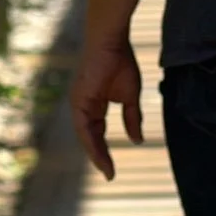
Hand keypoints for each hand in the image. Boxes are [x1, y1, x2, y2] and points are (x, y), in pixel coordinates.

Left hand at [70, 42, 144, 180]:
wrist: (111, 41)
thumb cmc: (120, 62)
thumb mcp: (130, 96)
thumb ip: (132, 117)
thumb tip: (137, 139)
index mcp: (94, 105)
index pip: (97, 133)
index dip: (104, 150)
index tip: (112, 169)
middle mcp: (83, 106)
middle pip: (90, 137)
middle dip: (100, 156)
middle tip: (110, 174)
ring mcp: (79, 104)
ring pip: (85, 135)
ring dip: (95, 154)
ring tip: (106, 170)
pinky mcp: (79, 100)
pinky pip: (83, 126)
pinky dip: (91, 141)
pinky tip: (99, 153)